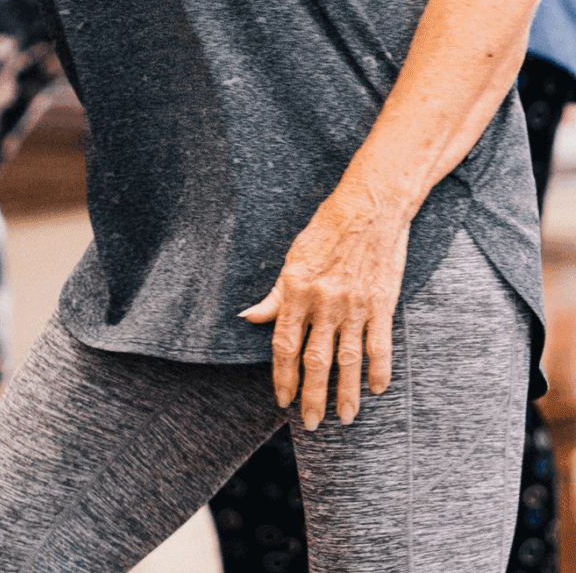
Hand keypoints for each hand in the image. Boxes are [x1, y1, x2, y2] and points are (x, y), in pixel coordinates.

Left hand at [241, 184, 409, 430]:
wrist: (369, 207)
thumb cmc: (327, 228)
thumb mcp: (293, 258)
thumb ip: (275, 294)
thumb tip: (249, 317)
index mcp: (297, 290)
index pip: (285, 345)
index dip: (282, 376)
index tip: (282, 399)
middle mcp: (325, 303)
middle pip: (316, 361)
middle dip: (312, 396)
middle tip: (312, 423)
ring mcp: (355, 306)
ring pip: (348, 360)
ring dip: (346, 393)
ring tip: (345, 418)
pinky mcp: (382, 304)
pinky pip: (380, 345)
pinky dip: (380, 370)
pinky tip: (377, 390)